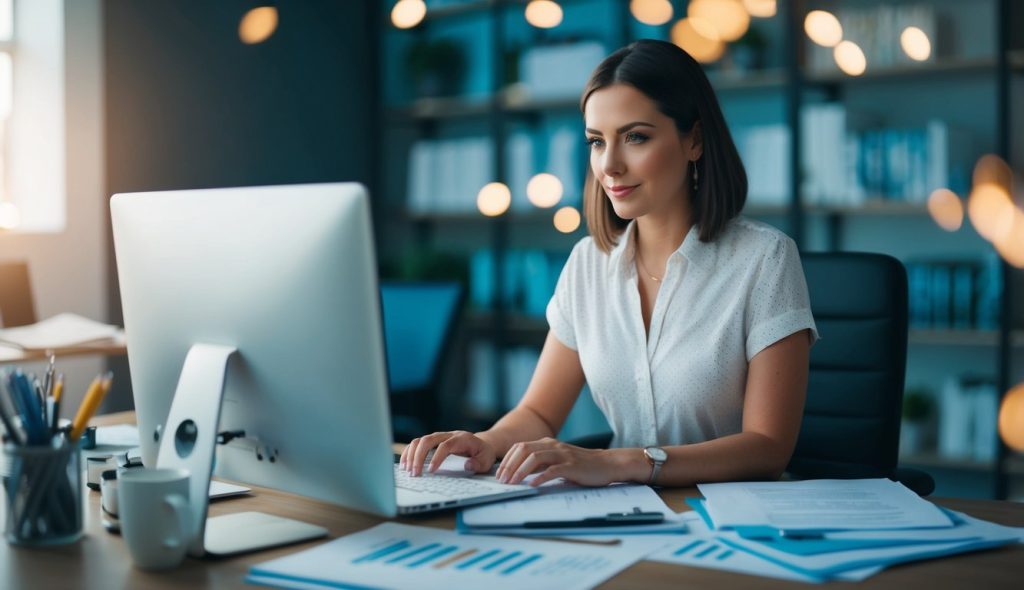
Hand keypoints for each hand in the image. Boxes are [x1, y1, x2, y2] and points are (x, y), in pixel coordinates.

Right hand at [400, 431, 496, 476]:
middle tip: (415, 473)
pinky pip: (417, 443)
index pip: (446, 445)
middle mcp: (448, 435)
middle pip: (428, 440)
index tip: (431, 471)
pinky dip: (409, 453)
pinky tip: (405, 464)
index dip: (437, 457)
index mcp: (462, 438)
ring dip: (411, 455)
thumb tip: (467, 465)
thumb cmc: (483, 454)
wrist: (482, 444)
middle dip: (419, 457)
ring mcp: (439, 436)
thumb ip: (478, 463)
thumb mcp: (487, 460)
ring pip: (420, 440)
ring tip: (408, 470)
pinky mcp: (433, 441)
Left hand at [495, 437, 624, 486]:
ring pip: (535, 458)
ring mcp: (562, 454)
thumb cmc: (581, 466)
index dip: (506, 460)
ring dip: (520, 471)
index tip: (499, 474)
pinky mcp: (572, 465)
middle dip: (509, 465)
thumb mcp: (558, 461)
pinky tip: (533, 485)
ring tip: (513, 483)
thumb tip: (519, 474)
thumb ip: (541, 464)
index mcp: (547, 443)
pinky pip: (552, 470)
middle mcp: (553, 446)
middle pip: (523, 450)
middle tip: (502, 481)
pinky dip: (540, 477)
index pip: (519, 447)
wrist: (607, 464)